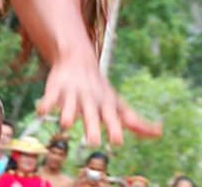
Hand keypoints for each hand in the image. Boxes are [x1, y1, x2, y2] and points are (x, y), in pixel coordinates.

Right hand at [36, 54, 161, 144]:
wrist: (77, 59)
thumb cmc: (100, 89)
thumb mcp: (118, 104)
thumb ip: (136, 121)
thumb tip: (159, 133)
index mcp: (105, 105)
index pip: (112, 117)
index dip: (114, 128)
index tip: (117, 141)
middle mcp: (90, 100)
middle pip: (92, 115)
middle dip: (93, 127)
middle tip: (94, 141)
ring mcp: (73, 95)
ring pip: (71, 106)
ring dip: (68, 115)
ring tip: (66, 124)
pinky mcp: (56, 90)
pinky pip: (50, 97)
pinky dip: (46, 104)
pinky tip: (42, 110)